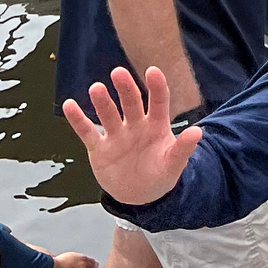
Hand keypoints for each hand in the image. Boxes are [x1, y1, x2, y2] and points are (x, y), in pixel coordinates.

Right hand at [62, 67, 201, 205]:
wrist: (138, 196)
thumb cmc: (160, 175)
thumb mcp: (173, 164)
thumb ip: (183, 148)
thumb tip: (198, 131)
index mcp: (156, 126)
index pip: (158, 102)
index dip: (156, 87)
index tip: (152, 71)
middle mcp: (136, 125)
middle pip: (131, 103)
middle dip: (125, 88)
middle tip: (118, 73)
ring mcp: (116, 135)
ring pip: (108, 114)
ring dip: (102, 102)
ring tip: (96, 88)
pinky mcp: (99, 148)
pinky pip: (87, 132)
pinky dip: (77, 120)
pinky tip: (69, 105)